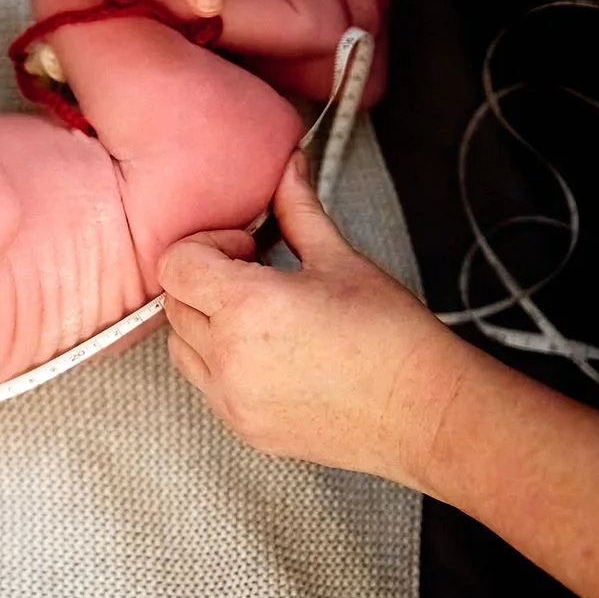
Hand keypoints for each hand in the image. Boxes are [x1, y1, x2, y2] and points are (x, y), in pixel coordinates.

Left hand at [158, 153, 469, 489]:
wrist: (424, 412)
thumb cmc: (393, 344)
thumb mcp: (341, 260)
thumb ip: (299, 210)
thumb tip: (287, 170)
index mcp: (249, 308)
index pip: (177, 265)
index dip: (206, 246)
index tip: (243, 249)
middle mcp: (230, 357)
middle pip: (173, 303)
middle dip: (204, 281)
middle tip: (253, 276)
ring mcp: (233, 399)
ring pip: (180, 346)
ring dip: (204, 322)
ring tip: (258, 317)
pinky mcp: (243, 427)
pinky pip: (204, 384)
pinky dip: (218, 362)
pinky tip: (266, 352)